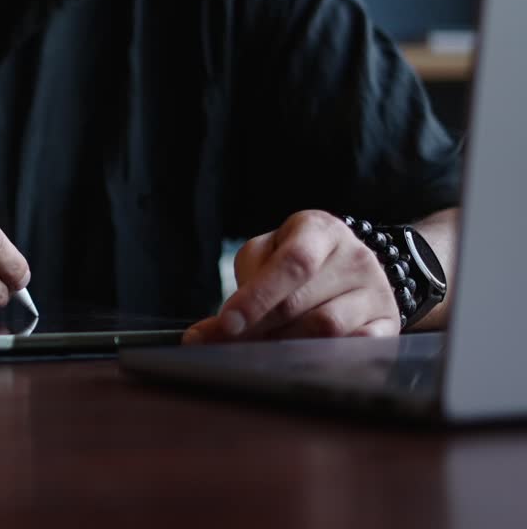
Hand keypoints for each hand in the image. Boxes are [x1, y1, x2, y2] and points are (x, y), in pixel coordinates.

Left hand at [184, 211, 399, 343]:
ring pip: (327, 330)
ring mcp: (376, 292)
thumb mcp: (268, 254)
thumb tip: (204, 335)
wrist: (355, 266)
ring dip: (286, 346)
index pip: (293, 263)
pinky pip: (358, 349)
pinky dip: (325, 358)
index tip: (227, 323)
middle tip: (229, 344)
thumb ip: (242, 285)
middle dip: (259, 328)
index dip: (258, 296)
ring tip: (261, 351)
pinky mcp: (388, 324)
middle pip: (303, 303)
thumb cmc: (297, 259)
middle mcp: (355, 258)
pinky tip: (301, 362)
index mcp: (320, 230)